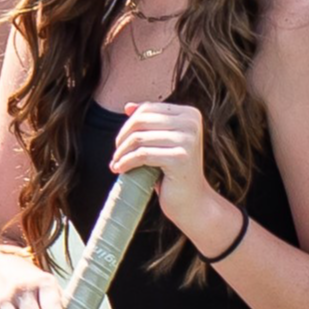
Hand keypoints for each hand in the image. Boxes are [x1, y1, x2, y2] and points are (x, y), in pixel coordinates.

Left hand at [110, 98, 228, 250]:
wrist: (192, 201)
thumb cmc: (174, 171)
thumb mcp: (161, 142)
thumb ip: (149, 123)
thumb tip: (127, 107)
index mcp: (190, 114)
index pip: (148, 109)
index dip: (128, 124)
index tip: (120, 142)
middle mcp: (191, 123)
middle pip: (141, 121)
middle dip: (122, 138)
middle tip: (116, 154)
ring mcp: (188, 140)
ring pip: (139, 138)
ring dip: (121, 152)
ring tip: (116, 163)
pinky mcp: (180, 157)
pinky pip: (142, 155)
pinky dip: (126, 162)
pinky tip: (119, 169)